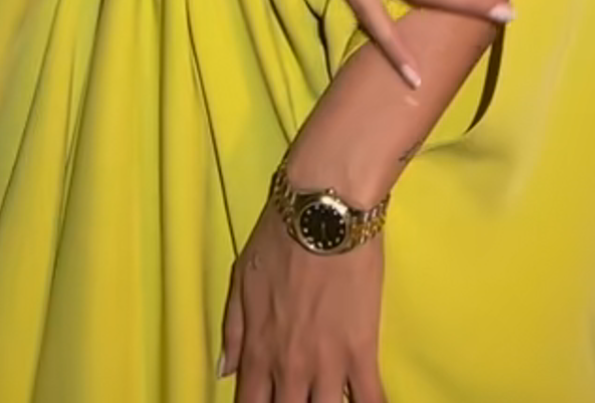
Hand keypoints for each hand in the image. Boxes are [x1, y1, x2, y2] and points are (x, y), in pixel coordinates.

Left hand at [220, 202, 384, 402]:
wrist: (322, 212)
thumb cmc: (279, 237)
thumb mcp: (241, 278)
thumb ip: (233, 330)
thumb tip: (225, 372)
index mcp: (257, 351)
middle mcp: (289, 367)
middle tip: (302, 395)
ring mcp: (326, 363)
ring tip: (331, 399)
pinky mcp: (361, 350)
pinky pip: (369, 399)